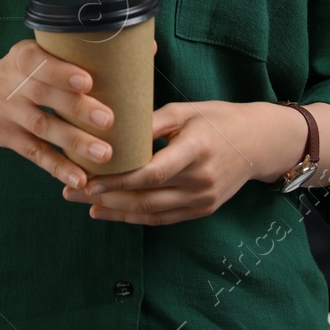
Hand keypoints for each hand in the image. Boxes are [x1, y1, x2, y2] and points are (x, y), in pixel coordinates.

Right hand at [0, 38, 158, 189]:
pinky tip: (80, 179)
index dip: (61, 72)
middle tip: (109, 120)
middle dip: (77, 108)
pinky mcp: (5, 138)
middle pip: (43, 95)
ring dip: (73, 142)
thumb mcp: (42, 54)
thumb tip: (146, 48)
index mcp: (22, 56)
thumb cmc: (29, 72)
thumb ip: (83, 54)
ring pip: (41, 127)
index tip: (88, 81)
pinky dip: (58, 167)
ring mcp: (5, 112)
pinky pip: (34, 154)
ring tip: (104, 155)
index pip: (38, 61)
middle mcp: (10, 82)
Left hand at [60, 99, 305, 224]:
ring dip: (114, 210)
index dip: (119, 179)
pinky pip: (162, 219)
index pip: (153, 171)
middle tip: (70, 191)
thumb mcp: (185, 111)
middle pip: (146, 196)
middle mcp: (201, 180)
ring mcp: (203, 199)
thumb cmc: (217, 119)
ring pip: (150, 212)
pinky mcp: (202, 210)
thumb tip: (109, 129)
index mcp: (197, 149)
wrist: (259, 143)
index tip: (88, 178)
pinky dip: (133, 218)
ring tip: (82, 203)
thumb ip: (149, 122)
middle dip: (105, 196)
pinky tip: (109, 212)